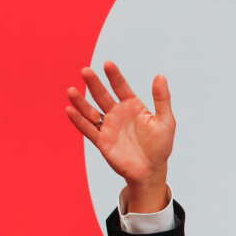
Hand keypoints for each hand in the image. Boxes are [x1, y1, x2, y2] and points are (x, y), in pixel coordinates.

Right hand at [65, 62, 173, 210]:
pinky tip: (69, 110)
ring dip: (81, 102)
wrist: (151, 171)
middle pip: (103, 96)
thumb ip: (162, 99)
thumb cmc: (160, 146)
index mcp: (133, 107)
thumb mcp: (166, 121)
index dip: (115, 76)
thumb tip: (160, 76)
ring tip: (71, 90)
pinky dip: (78, 120)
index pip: (121, 88)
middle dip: (94, 84)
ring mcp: (109, 127)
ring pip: (91, 111)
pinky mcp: (102, 141)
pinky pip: (88, 129)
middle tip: (85, 71)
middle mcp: (118, 114)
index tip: (108, 64)